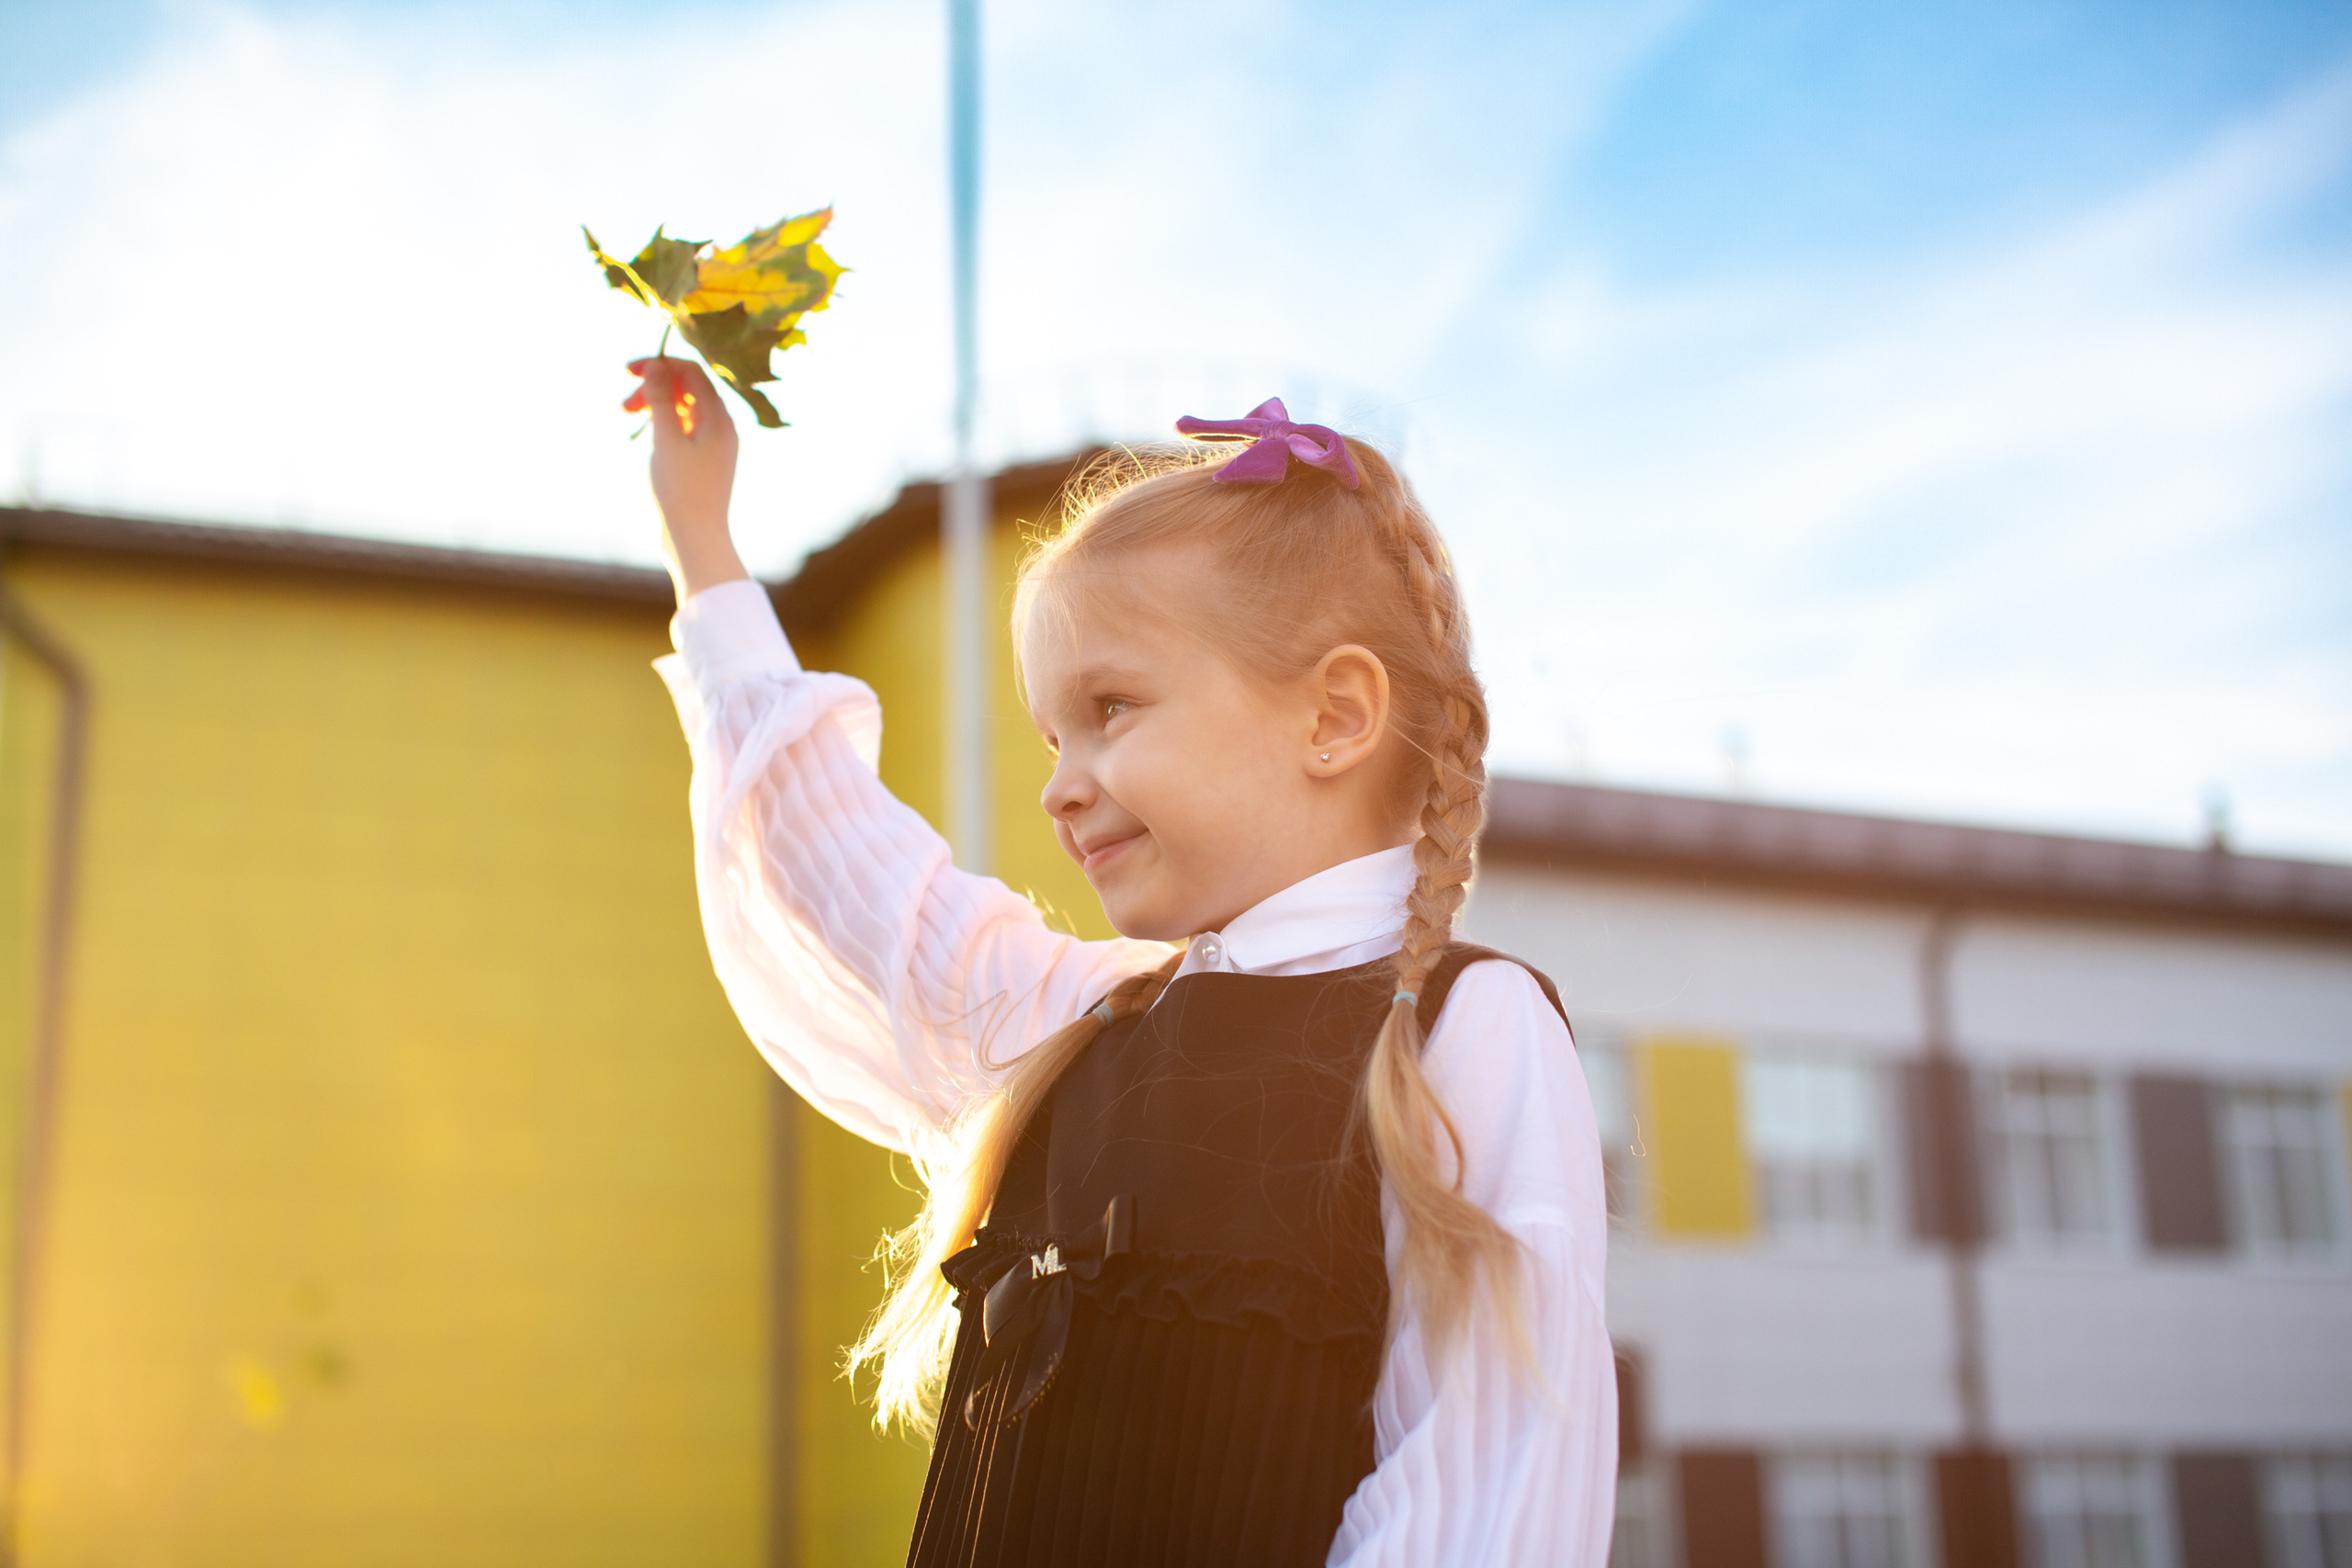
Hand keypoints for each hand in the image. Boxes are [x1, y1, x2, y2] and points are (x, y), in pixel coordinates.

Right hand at [625, 356, 749, 602]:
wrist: (695, 539)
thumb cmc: (681, 491)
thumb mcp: (666, 439)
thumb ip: (662, 398)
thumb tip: (656, 364)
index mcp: (719, 418)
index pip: (692, 372)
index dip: (660, 364)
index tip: (627, 370)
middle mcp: (721, 428)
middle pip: (687, 388)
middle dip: (654, 387)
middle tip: (624, 405)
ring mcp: (713, 445)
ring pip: (683, 409)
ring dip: (655, 405)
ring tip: (627, 416)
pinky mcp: (702, 462)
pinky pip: (682, 429)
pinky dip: (662, 424)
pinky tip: (645, 434)